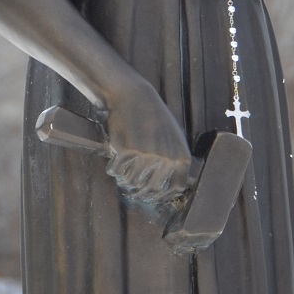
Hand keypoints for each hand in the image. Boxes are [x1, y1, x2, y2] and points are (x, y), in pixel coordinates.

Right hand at [101, 83, 191, 203]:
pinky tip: (113, 164)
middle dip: (139, 192)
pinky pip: (117, 171)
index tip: (152, 197)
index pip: (177, 187)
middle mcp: (166, 157)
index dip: (164, 196)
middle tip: (131, 190)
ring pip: (132, 181)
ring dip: (124, 181)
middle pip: (152, 188)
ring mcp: (147, 154)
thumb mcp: (173, 137)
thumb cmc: (153, 117)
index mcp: (181, 155)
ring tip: (121, 175)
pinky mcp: (128, 150)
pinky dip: (112, 169)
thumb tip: (173, 188)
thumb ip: (175, 160)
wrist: (135, 96)